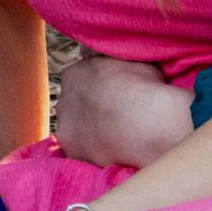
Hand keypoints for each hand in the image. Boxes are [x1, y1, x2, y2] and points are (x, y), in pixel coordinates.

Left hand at [53, 53, 193, 168]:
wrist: (148, 122)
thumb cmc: (145, 86)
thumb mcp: (130, 59)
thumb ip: (111, 59)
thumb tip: (104, 56)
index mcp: (73, 75)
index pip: (80, 79)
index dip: (99, 87)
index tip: (115, 94)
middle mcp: (63, 101)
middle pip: (75, 106)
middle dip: (91, 110)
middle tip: (116, 116)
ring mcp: (66, 130)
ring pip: (77, 131)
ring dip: (91, 133)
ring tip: (118, 137)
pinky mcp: (75, 154)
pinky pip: (85, 153)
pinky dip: (96, 153)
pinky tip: (115, 152)